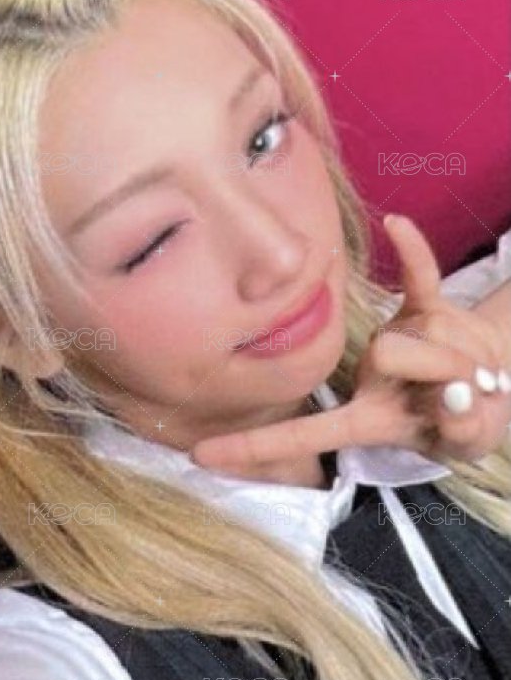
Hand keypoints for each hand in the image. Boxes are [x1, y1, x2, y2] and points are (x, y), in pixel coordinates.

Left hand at [191, 214, 510, 479]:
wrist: (498, 385)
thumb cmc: (466, 421)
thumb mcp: (467, 439)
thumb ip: (463, 428)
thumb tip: (456, 396)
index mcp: (366, 420)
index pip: (303, 434)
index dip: (254, 448)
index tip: (198, 456)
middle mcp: (371, 377)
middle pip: (387, 356)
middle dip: (437, 371)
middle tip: (460, 392)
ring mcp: (396, 338)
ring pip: (418, 333)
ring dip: (463, 355)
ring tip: (474, 374)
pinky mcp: (425, 309)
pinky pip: (419, 278)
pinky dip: (412, 253)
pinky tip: (395, 224)